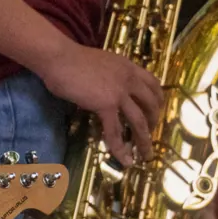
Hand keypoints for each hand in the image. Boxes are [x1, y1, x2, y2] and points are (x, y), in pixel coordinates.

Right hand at [38, 45, 163, 167]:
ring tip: (146, 155)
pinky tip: (124, 160)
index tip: (157, 110)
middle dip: (154, 122)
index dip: (158, 99)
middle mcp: (129, 79)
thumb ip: (110, 75)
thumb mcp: (101, 63)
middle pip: (152, 104)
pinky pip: (115, 131)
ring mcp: (119, 93)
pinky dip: (120, 148)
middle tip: (151, 135)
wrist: (59, 58)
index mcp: (128, 67)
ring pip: (139, 121)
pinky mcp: (106, 105)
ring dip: (144, 141)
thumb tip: (106, 88)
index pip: (153, 83)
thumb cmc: (71, 59)